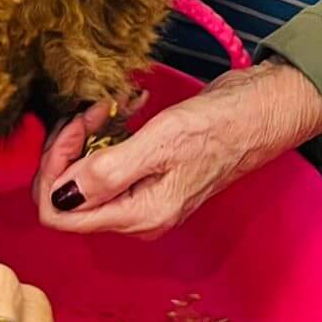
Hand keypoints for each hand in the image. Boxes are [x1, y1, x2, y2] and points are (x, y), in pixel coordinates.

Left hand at [34, 63, 321, 237]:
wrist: (266, 110)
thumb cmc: (224, 126)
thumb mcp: (161, 144)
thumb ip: (107, 173)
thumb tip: (58, 196)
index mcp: (139, 216)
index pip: (61, 212)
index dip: (55, 170)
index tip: (75, 128)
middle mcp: (138, 212)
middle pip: (70, 193)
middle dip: (69, 148)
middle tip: (91, 111)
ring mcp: (144, 191)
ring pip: (87, 172)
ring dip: (88, 135)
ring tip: (110, 105)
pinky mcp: (150, 169)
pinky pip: (109, 157)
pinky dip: (107, 131)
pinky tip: (125, 108)